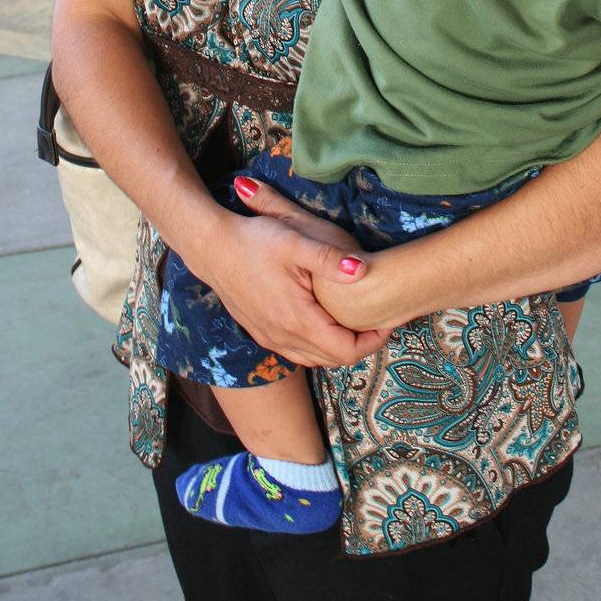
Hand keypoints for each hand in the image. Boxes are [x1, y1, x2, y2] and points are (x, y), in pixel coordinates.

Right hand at [193, 182, 394, 368]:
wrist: (211, 247)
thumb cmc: (254, 240)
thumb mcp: (295, 240)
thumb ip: (330, 257)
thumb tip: (364, 271)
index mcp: (297, 320)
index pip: (347, 351)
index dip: (374, 340)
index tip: (388, 319)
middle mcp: (283, 338)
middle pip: (334, 360)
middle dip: (362, 344)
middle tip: (379, 318)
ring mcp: (270, 339)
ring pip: (315, 359)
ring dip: (339, 346)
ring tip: (357, 321)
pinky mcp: (262, 333)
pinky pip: (298, 352)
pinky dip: (318, 345)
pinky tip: (325, 322)